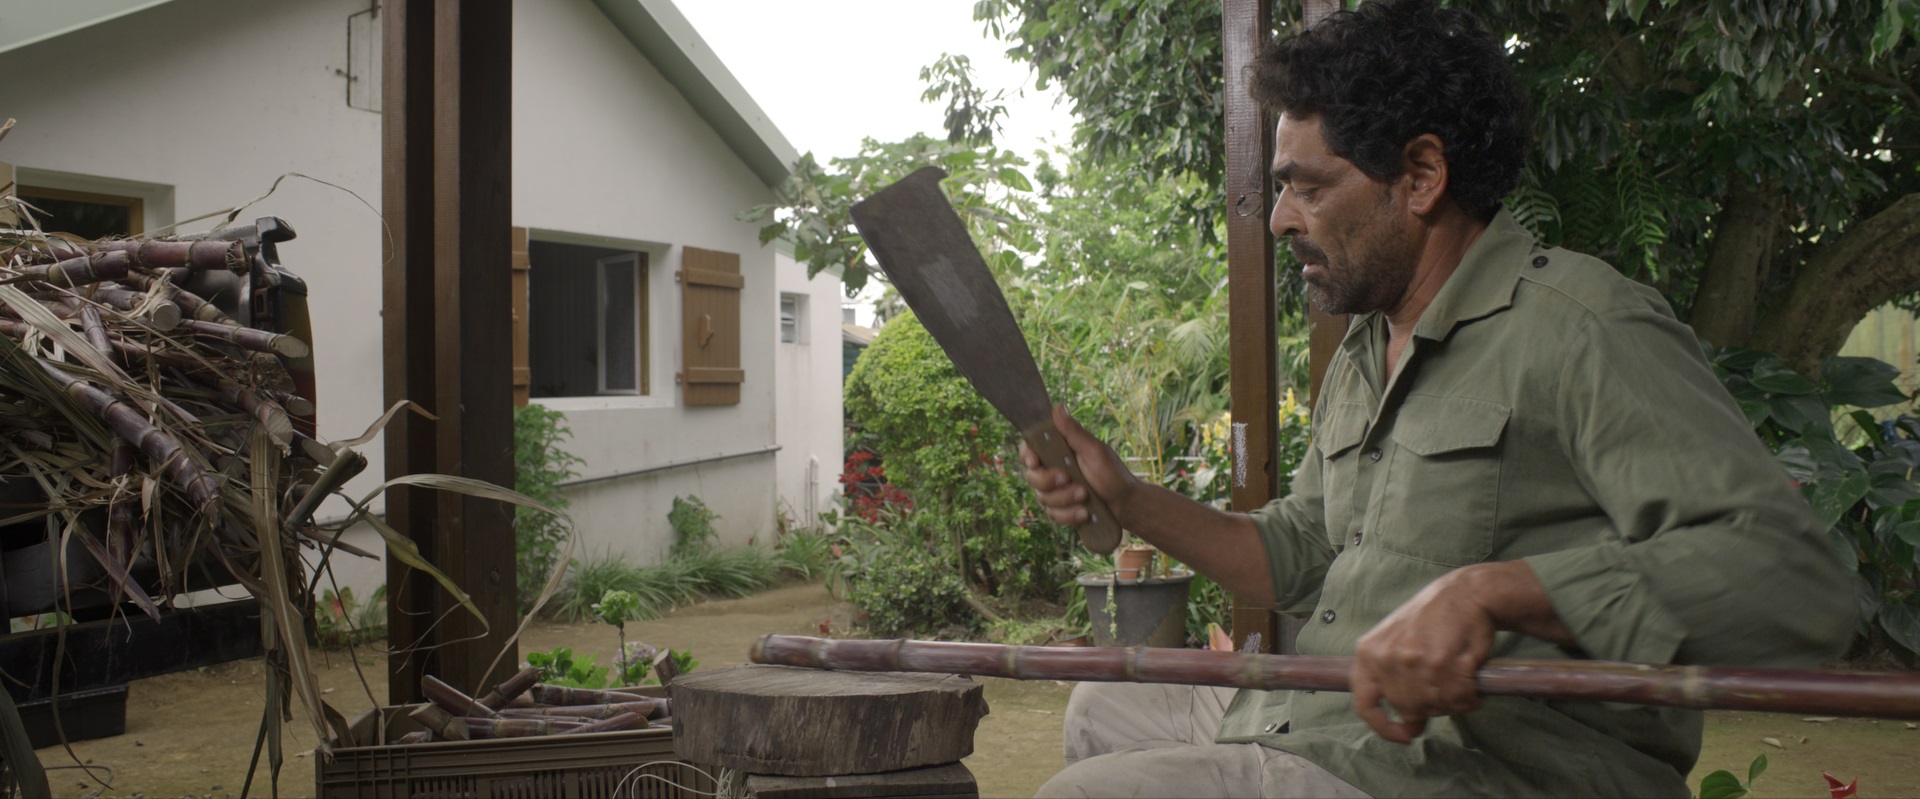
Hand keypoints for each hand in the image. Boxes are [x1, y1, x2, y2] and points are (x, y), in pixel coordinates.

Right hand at [1018, 405, 1138, 526]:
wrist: (1127, 504)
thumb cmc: (1113, 473)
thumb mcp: (1094, 450)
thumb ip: (1073, 432)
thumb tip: (1058, 406)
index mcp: (1059, 453)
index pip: (1030, 450)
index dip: (1027, 456)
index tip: (1035, 462)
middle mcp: (1054, 471)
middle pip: (1032, 477)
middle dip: (1049, 481)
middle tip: (1069, 480)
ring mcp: (1057, 492)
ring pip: (1043, 499)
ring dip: (1065, 499)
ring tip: (1085, 498)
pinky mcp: (1062, 510)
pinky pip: (1053, 516)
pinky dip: (1069, 515)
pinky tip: (1084, 513)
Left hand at [1349, 565, 1497, 743]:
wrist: (1466, 593)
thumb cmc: (1432, 619)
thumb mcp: (1399, 644)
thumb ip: (1396, 684)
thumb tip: (1410, 729)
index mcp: (1368, 652)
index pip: (1364, 703)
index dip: (1383, 727)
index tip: (1404, 735)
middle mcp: (1388, 658)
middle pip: (1409, 708)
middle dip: (1431, 705)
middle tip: (1446, 686)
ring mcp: (1415, 660)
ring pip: (1435, 706)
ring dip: (1454, 701)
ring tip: (1460, 682)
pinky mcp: (1445, 662)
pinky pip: (1459, 698)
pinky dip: (1470, 697)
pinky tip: (1472, 683)